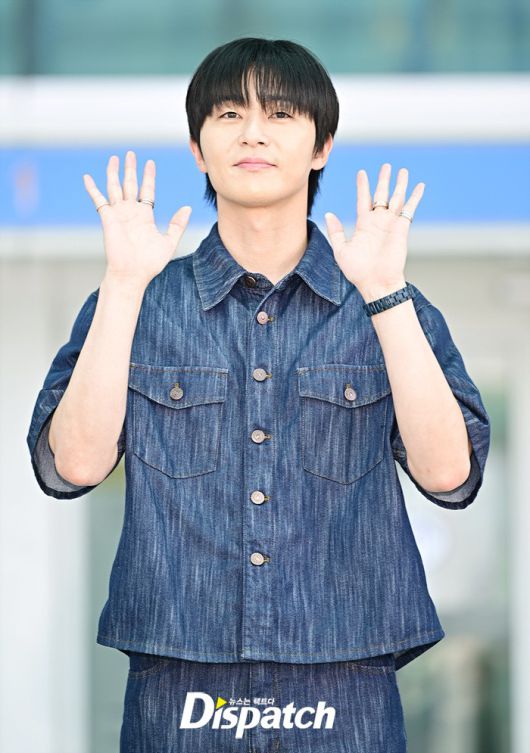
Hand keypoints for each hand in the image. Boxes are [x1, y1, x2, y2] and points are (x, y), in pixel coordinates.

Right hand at [83, 150, 191, 286]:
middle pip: (131, 184)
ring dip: (114, 172)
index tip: (150, 163)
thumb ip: (177, 225)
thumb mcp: (169, 242)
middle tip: (131, 154)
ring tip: (115, 158)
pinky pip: (98, 199)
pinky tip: (87, 177)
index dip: (148, 177)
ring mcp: (118, 214)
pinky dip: (92, 188)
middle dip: (131, 169)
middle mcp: (131, 212)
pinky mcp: (107, 217)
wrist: (133, 273)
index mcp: (145, 217)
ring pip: (115, 187)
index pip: (147, 191)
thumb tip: (187, 208)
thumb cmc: (150, 263)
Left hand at [324, 163, 424, 300]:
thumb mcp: (341, 250)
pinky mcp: (402, 228)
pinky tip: (420, 185)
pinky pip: (409, 209)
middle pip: (381, 195)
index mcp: (364, 225)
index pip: (363, 199)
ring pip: (396, 198)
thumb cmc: (358, 271)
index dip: (363, 186)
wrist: (376, 283)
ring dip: (400, 184)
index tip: (362, 173)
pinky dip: (415, 197)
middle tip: (386, 166)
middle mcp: (378, 222)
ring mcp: (391, 224)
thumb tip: (329, 214)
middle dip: (383, 180)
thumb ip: (336, 231)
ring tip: (402, 170)